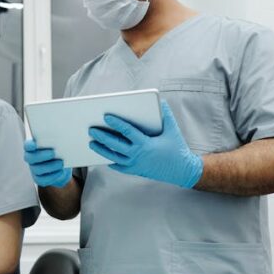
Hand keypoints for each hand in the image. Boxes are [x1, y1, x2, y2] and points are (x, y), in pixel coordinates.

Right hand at [23, 138, 72, 188]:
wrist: (63, 166)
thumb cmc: (60, 151)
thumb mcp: (60, 144)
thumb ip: (58, 140)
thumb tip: (64, 138)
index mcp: (33, 147)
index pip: (27, 146)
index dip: (29, 145)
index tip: (35, 144)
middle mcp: (31, 158)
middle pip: (30, 158)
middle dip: (41, 156)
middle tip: (53, 153)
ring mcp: (34, 169)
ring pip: (37, 169)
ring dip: (50, 166)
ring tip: (61, 163)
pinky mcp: (39, 179)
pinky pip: (43, 179)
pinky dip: (53, 176)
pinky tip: (61, 171)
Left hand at [88, 100, 203, 188]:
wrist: (182, 171)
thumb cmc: (177, 149)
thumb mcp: (172, 130)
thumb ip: (166, 115)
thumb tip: (160, 101)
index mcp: (145, 144)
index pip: (127, 131)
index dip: (116, 123)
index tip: (106, 116)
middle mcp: (138, 155)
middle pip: (115, 145)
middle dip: (102, 137)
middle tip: (91, 129)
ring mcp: (135, 165)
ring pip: (113, 157)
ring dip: (101, 150)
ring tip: (91, 143)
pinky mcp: (135, 171)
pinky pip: (119, 167)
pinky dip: (110, 162)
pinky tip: (103, 156)